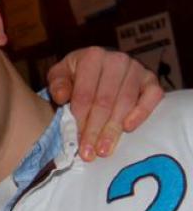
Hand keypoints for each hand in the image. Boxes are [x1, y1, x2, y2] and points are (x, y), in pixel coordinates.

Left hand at [47, 47, 162, 161]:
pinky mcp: (151, 79)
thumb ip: (57, 84)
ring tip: (104, 150)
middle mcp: (117, 60)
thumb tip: (62, 97)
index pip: (85, 94)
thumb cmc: (76, 74)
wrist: (98, 65)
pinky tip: (128, 128)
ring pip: (126, 102)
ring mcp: (136, 68)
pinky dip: (141, 113)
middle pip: (105, 101)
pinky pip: (152, 96)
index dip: (80, 120)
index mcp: (92, 57)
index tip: (76, 141)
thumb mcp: (60, 75)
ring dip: (114, 129)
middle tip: (89, 153)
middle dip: (95, 130)